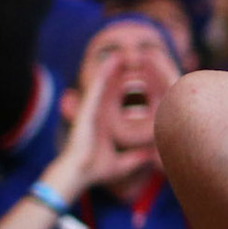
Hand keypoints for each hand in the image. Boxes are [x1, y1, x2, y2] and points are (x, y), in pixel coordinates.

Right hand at [41, 58, 155, 198]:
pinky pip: (97, 88)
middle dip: (118, 75)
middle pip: (110, 90)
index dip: (124, 90)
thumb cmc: (95, 171)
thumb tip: (149, 159)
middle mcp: (97, 114)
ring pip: (102, 84)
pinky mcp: (87, 110)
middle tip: (130, 59)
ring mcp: (91, 111)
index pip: (117, 103)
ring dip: (110, 68)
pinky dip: (104, 74)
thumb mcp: (121, 165)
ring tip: (120, 53)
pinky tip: (111, 62)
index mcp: (105, 124)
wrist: (78, 174)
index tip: (137, 79)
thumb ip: (134, 160)